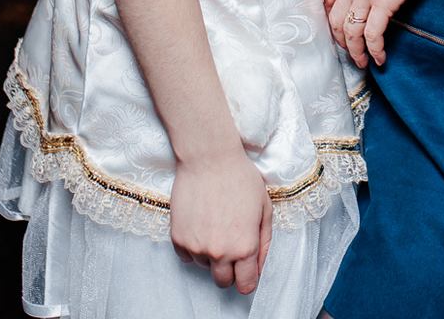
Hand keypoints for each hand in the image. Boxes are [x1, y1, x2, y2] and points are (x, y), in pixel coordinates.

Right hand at [170, 150, 272, 292]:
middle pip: (223, 282)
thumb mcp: (264, 208)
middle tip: (231, 249)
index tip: (246, 273)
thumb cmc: (240, 178)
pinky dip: (194, 247)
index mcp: (245, 246)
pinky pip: (187, 256)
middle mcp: (220, 252)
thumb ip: (264, 242)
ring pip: (205, 267)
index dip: (248, 280)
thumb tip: (259, 266)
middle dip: (229, 272)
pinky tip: (202, 225)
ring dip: (211, 255)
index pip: (246, 284)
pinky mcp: (178, 239)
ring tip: (216, 226)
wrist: (209, 158)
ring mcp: (196, 247)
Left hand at [323, 0, 435, 68]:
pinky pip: (372, 35)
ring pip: (350, 31)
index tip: (336, 23)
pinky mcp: (383, 5)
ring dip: (354, 51)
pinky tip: (379, 58)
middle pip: (334, 18)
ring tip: (361, 62)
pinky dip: (374, 50)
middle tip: (347, 48)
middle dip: (339, 38)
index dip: (330, 13)